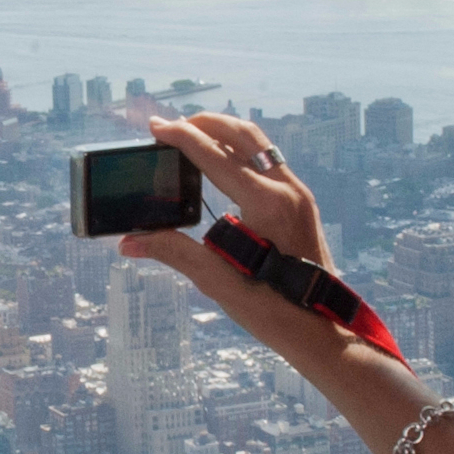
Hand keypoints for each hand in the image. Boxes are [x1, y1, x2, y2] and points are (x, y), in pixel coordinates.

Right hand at [113, 112, 373, 371]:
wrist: (323, 330)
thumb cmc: (274, 310)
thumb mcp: (218, 282)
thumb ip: (173, 253)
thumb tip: (130, 242)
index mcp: (266, 203)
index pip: (215, 156)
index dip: (181, 137)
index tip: (155, 127)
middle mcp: (286, 190)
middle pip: (242, 135)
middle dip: (205, 123)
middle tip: (172, 126)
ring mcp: (298, 194)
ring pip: (259, 144)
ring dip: (225, 134)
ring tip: (195, 137)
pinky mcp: (301, 203)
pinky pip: (269, 162)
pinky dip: (241, 153)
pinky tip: (223, 164)